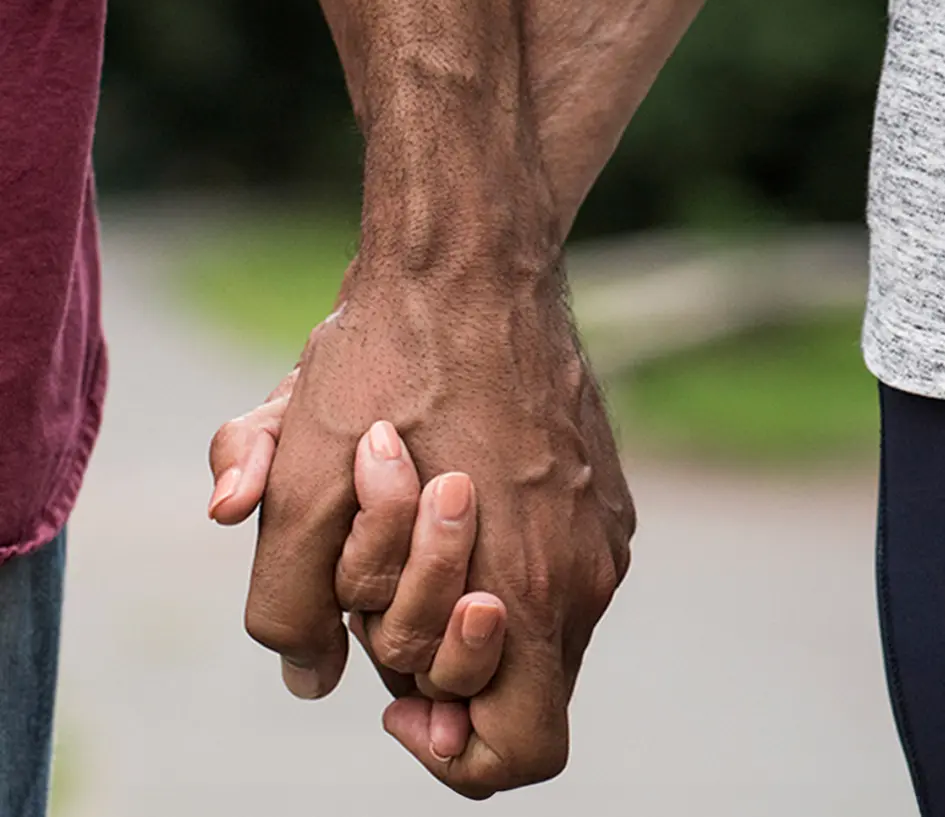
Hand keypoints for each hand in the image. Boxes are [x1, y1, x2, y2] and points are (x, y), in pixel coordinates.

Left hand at [241, 258, 634, 797]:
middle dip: (426, 640)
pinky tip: (451, 465)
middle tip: (381, 561)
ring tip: (409, 489)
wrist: (469, 260)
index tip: (396, 694)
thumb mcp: (303, 483)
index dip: (451, 749)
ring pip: (525, 610)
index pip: (521, 750)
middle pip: (508, 676)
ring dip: (453, 580)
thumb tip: (308, 678)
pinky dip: (493, 545)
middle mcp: (587, 569)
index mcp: (531, 590)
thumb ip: (287, 604)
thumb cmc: (389, 364)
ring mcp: (603, 522)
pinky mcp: (601, 484)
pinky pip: (548, 555)